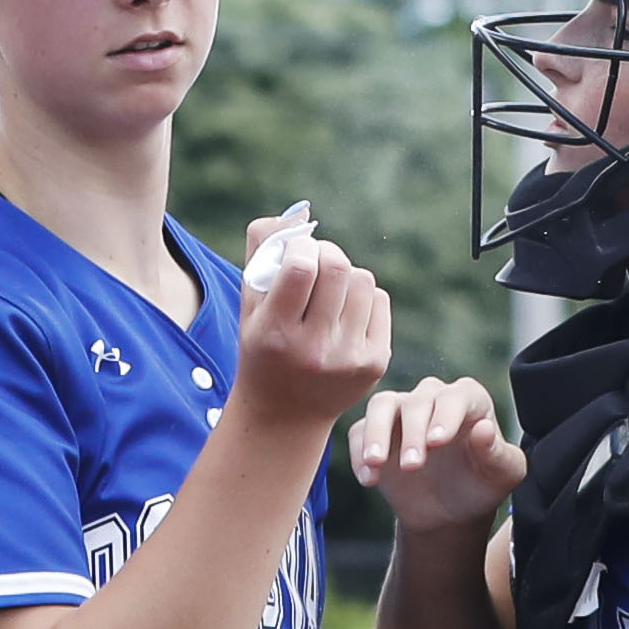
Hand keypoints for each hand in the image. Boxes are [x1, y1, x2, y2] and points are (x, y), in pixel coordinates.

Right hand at [230, 225, 390, 433]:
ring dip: (346, 274)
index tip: (295, 253)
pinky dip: (364, 296)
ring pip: (364, 281)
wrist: (285, 415)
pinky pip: (380, 301)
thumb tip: (299, 213)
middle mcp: (314, 348)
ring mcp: (348, 358)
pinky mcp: (375, 363)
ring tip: (329, 290)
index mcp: (275, 332)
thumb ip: (261, 251)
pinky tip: (345, 311)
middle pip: (338, 268)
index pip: (301, 267)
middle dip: (327, 253)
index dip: (301, 247)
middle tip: (316, 261)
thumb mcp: (249, 305)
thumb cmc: (263, 347)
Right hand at [348, 376, 525, 532]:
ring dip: (377, 433)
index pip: (458, 397)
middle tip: (413, 466)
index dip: (446, 416)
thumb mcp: (502, 475)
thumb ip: (497, 453)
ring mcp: (401, 412)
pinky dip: (359, 453)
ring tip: (376, 463)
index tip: (437, 442)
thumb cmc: (481, 486)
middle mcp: (434, 398)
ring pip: (382, 405)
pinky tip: (368, 479)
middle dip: (413, 433)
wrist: (449, 512)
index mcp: (470, 401)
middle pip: (417, 402)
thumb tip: (484, 429)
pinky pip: (359, 431)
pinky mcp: (374, 431)